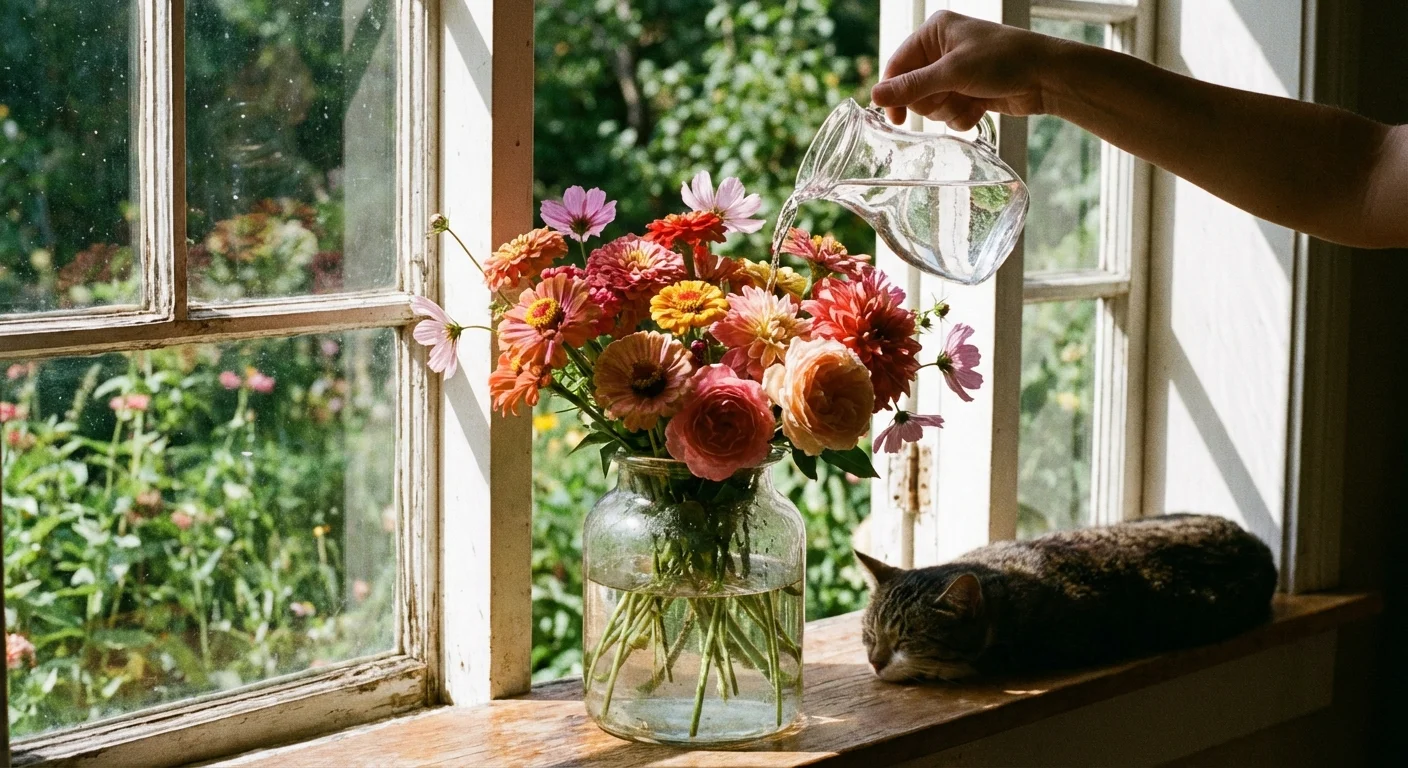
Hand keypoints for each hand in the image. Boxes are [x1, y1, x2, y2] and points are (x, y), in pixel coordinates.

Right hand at [870, 11, 1058, 129]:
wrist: (1047, 77)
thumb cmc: (1004, 60)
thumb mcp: (953, 72)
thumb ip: (912, 87)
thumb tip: (875, 96)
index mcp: (934, 32)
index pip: (897, 66)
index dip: (894, 93)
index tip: (895, 119)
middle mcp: (942, 50)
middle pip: (913, 91)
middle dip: (932, 101)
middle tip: (951, 96)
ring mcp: (956, 73)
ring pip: (932, 106)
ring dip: (950, 110)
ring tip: (971, 100)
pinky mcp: (968, 92)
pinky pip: (949, 114)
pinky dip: (963, 116)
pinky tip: (981, 107)